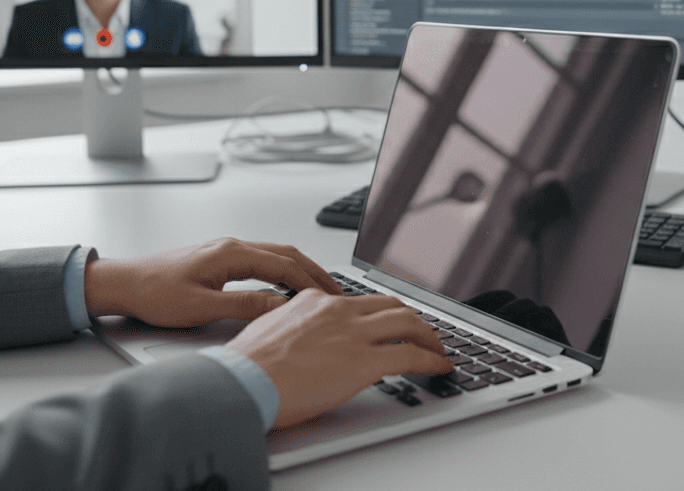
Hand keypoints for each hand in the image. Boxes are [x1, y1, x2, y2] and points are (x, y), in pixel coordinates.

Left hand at [83, 238, 342, 326]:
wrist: (123, 283)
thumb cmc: (154, 292)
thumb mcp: (203, 307)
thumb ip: (246, 306)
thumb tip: (281, 308)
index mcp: (232, 253)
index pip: (285, 265)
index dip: (312, 282)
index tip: (332, 296)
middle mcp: (232, 246)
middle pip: (287, 254)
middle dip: (315, 272)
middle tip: (337, 292)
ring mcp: (226, 251)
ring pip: (276, 255)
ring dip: (300, 270)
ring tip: (319, 289)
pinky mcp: (219, 260)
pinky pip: (262, 260)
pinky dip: (282, 271)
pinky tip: (286, 285)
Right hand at [227, 289, 454, 429]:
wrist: (243, 381)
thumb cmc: (248, 366)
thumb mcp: (271, 330)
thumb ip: (297, 327)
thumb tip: (306, 340)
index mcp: (315, 301)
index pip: (360, 301)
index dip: (381, 313)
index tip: (388, 322)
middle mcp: (338, 310)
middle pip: (391, 305)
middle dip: (412, 319)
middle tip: (422, 332)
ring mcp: (353, 334)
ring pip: (408, 323)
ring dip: (429, 336)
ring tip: (437, 349)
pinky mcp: (364, 361)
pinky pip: (411, 355)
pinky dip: (432, 360)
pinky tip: (439, 366)